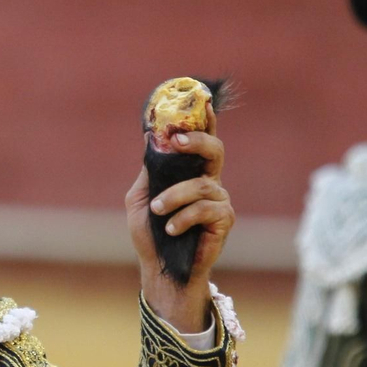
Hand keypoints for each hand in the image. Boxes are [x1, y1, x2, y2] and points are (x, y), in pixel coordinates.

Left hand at [124, 106, 234, 332]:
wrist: (160, 268)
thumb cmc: (150, 234)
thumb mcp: (141, 197)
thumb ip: (150, 170)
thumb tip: (148, 136)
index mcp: (190, 173)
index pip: (201, 140)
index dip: (204, 119)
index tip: (201, 98)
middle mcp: (209, 182)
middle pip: (216, 150)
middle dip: (198, 140)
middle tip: (177, 140)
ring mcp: (219, 201)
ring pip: (202, 184)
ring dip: (174, 196)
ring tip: (158, 211)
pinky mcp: (224, 220)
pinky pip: (206, 208)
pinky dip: (184, 216)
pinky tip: (171, 227)